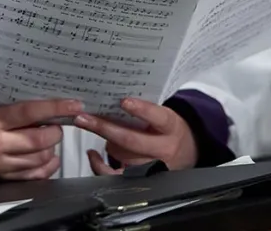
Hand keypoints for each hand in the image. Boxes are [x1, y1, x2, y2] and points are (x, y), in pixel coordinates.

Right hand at [0, 99, 80, 181]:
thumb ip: (23, 111)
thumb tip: (57, 109)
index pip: (28, 112)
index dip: (54, 108)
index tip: (75, 105)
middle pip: (39, 140)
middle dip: (54, 132)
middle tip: (55, 127)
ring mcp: (3, 166)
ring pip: (42, 158)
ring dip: (51, 148)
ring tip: (46, 141)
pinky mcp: (10, 181)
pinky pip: (40, 174)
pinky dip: (50, 164)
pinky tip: (48, 156)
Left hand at [76, 98, 197, 173]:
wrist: (186, 151)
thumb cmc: (167, 128)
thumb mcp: (163, 113)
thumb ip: (144, 107)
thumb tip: (112, 93)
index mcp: (170, 127)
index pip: (158, 118)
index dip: (141, 110)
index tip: (123, 101)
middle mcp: (163, 148)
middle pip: (132, 140)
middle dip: (105, 128)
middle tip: (84, 118)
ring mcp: (153, 165)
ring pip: (123, 156)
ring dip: (103, 141)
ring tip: (89, 126)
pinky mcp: (142, 178)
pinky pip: (117, 176)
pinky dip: (100, 166)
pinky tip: (92, 154)